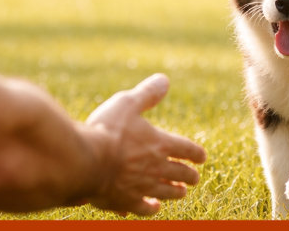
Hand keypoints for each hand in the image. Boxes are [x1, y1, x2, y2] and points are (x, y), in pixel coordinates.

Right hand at [84, 74, 206, 215]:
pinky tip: (154, 208)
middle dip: (189, 175)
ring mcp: (143, 187)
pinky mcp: (127, 201)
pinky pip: (144, 208)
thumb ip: (147, 94)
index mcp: (160, 144)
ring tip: (181, 192)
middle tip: (194, 177)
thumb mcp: (127, 103)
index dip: (196, 153)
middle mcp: (156, 168)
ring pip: (167, 192)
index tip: (202, 157)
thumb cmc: (107, 130)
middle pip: (180, 174)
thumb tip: (165, 80)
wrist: (86, 161)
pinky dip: (151, 208)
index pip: (187, 149)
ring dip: (176, 192)